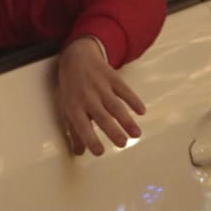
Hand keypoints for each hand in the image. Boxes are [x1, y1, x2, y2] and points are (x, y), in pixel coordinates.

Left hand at [55, 37, 145, 156]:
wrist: (76, 57)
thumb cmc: (72, 89)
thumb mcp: (67, 108)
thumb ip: (75, 131)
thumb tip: (79, 153)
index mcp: (73, 107)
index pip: (81, 126)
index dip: (90, 139)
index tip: (100, 152)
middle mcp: (87, 97)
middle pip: (101, 117)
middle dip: (112, 130)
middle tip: (122, 144)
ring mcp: (101, 86)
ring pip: (115, 105)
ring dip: (126, 120)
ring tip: (136, 134)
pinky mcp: (112, 77)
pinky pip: (124, 89)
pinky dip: (133, 100)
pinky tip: (142, 111)